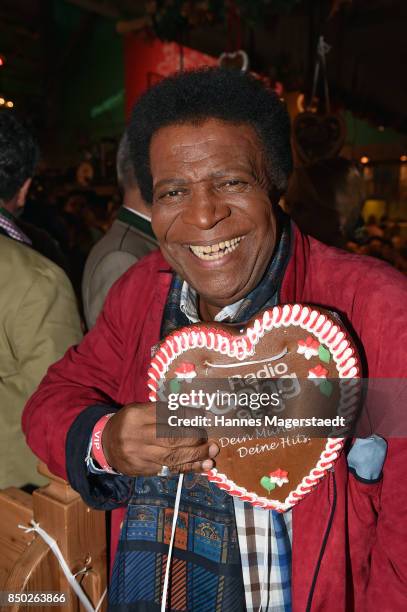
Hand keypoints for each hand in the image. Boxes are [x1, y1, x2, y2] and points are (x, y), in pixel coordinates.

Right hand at [100, 403, 218, 475]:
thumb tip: (194, 415)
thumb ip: (162, 412)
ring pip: (172, 457)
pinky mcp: (142, 470)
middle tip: (210, 438)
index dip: (187, 417)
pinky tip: (202, 466)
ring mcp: (139, 455)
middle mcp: (137, 435)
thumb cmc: (130, 423)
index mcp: (137, 415)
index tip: (204, 417)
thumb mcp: (140, 411)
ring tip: (212, 452)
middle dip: (195, 439)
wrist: (105, 445)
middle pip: (170, 438)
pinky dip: (188, 468)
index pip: (167, 415)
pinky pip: (169, 469)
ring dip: (196, 455)